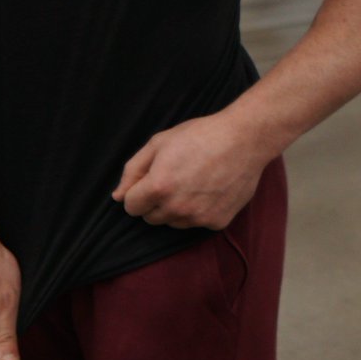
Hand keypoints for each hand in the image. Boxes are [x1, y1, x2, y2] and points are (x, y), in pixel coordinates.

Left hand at [112, 113, 267, 229]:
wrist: (243, 140)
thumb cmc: (199, 136)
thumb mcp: (159, 143)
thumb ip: (133, 171)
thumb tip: (118, 197)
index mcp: (158, 187)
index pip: (131, 207)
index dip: (137, 192)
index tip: (150, 180)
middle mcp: (177, 208)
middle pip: (150, 218)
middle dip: (155, 201)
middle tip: (173, 178)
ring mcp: (198, 218)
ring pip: (172, 223)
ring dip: (175, 208)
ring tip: (192, 182)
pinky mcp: (216, 223)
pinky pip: (196, 224)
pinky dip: (198, 211)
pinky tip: (208, 189)